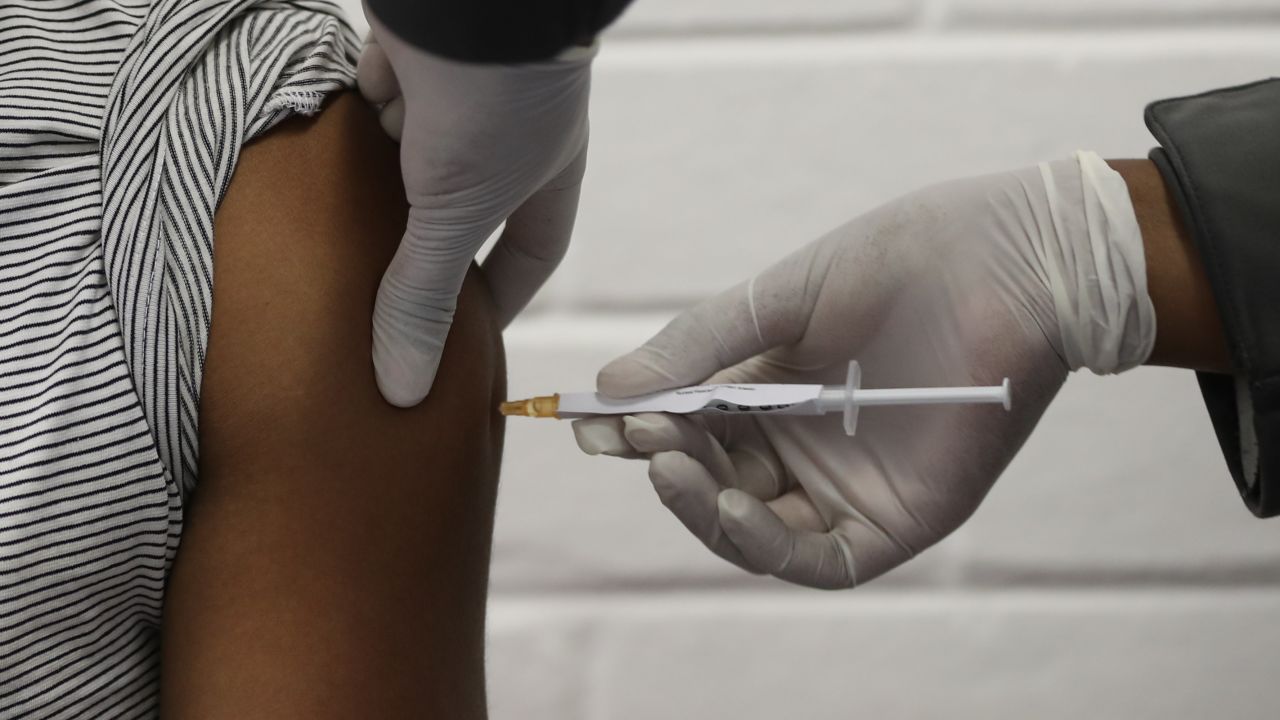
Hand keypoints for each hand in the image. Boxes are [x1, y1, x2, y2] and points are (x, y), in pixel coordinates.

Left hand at [358, 1, 592, 405]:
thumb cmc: (495, 100)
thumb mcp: (456, 212)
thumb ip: (424, 295)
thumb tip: (403, 391)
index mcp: (544, 174)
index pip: (531, 251)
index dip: (503, 295)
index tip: (468, 336)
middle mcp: (508, 134)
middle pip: (465, 207)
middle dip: (428, 246)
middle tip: (386, 295)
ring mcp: (460, 91)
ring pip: (414, 153)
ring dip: (383, 182)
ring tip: (340, 237)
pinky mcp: (411, 53)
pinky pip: (377, 97)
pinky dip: (358, 118)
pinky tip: (328, 146)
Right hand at [572, 152, 1154, 587]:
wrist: (1015, 257)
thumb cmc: (905, 260)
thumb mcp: (780, 298)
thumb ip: (700, 346)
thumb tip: (609, 393)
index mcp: (773, 389)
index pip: (690, 428)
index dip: (640, 429)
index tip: (591, 419)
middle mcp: (804, 446)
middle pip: (713, 482)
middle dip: (668, 461)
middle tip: (640, 432)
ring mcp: (847, 488)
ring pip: (754, 529)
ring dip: (702, 506)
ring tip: (669, 461)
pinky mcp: (894, 521)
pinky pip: (817, 558)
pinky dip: (764, 542)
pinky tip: (730, 504)